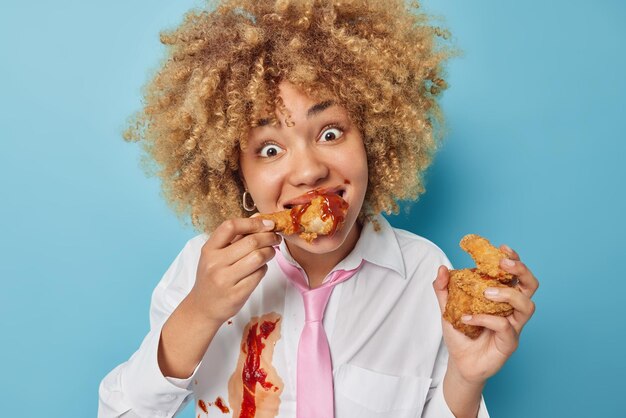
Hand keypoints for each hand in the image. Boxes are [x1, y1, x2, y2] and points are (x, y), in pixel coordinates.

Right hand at [187, 216, 281, 324]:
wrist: (203, 307)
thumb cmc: (212, 276)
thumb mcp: (216, 255)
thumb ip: (236, 237)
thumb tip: (259, 218)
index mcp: (208, 249)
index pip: (230, 226)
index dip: (253, 223)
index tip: (267, 224)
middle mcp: (215, 263)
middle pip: (251, 242)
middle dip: (269, 237)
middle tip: (276, 238)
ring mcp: (225, 280)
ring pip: (258, 257)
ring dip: (270, 252)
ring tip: (270, 252)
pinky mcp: (237, 294)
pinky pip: (259, 274)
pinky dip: (264, 268)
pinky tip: (261, 268)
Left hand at [433, 244, 538, 384]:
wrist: (459, 363)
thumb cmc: (460, 334)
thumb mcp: (447, 308)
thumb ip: (443, 289)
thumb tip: (442, 268)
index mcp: (501, 297)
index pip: (514, 274)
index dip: (513, 259)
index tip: (501, 248)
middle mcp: (512, 309)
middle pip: (531, 285)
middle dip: (521, 270)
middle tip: (503, 264)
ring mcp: (514, 326)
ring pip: (527, 305)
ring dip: (507, 294)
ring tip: (485, 292)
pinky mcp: (510, 342)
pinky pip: (504, 326)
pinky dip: (485, 318)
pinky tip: (468, 318)